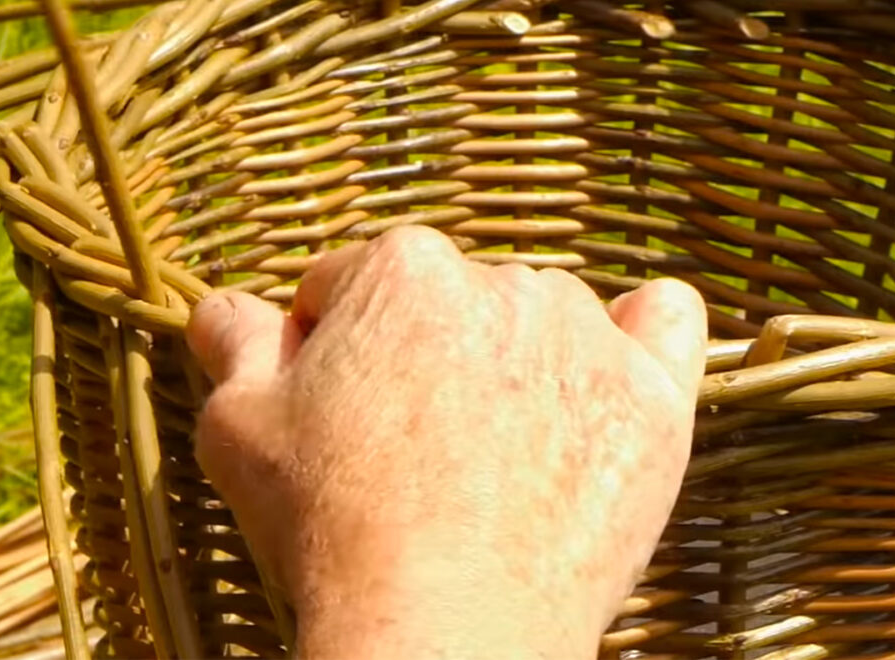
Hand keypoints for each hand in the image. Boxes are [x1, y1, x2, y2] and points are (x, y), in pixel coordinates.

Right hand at [186, 226, 706, 659]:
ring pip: (546, 320)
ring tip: (492, 460)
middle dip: (423, 355)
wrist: (445, 629)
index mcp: (399, 269)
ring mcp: (587, 336)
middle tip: (406, 451)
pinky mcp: (653, 400)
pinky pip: (668, 325)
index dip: (327, 352)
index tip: (332, 418)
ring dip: (519, 362)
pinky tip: (614, 375)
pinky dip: (645, 336)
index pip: (350, 286)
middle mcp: (500, 278)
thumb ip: (233, 342)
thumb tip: (226, 307)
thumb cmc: (330, 524)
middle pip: (450, 301)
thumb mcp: (237, 426)